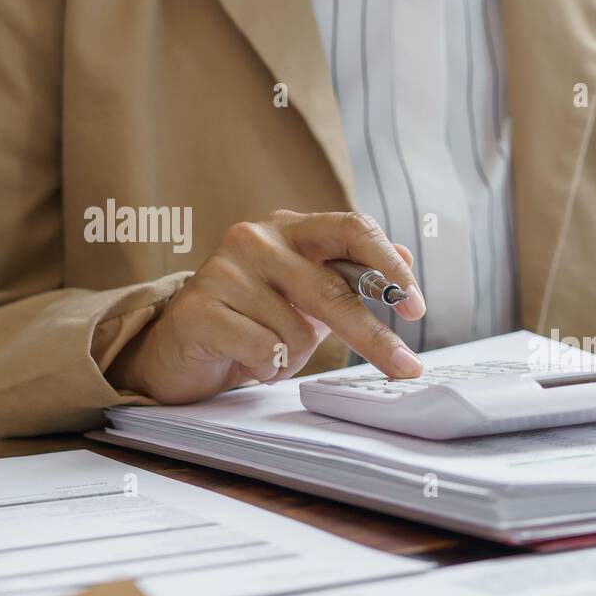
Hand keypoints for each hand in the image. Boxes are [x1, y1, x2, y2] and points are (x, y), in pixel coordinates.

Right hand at [108, 210, 425, 403]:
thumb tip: (405, 255)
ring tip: (267, 351)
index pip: (352, 227)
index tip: (415, 306)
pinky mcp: (198, 308)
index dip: (389, 266)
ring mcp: (223, 270)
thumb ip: (351, 274)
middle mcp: (256, 239)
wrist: (180, 349)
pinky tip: (243, 359)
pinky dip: (265, 367)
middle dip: (372, 336)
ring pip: (296, 331)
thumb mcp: (310, 296)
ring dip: (293, 356)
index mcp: (291, 229)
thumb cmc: (253, 320)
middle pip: (332, 290)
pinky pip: (262, 350)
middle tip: (405, 367)